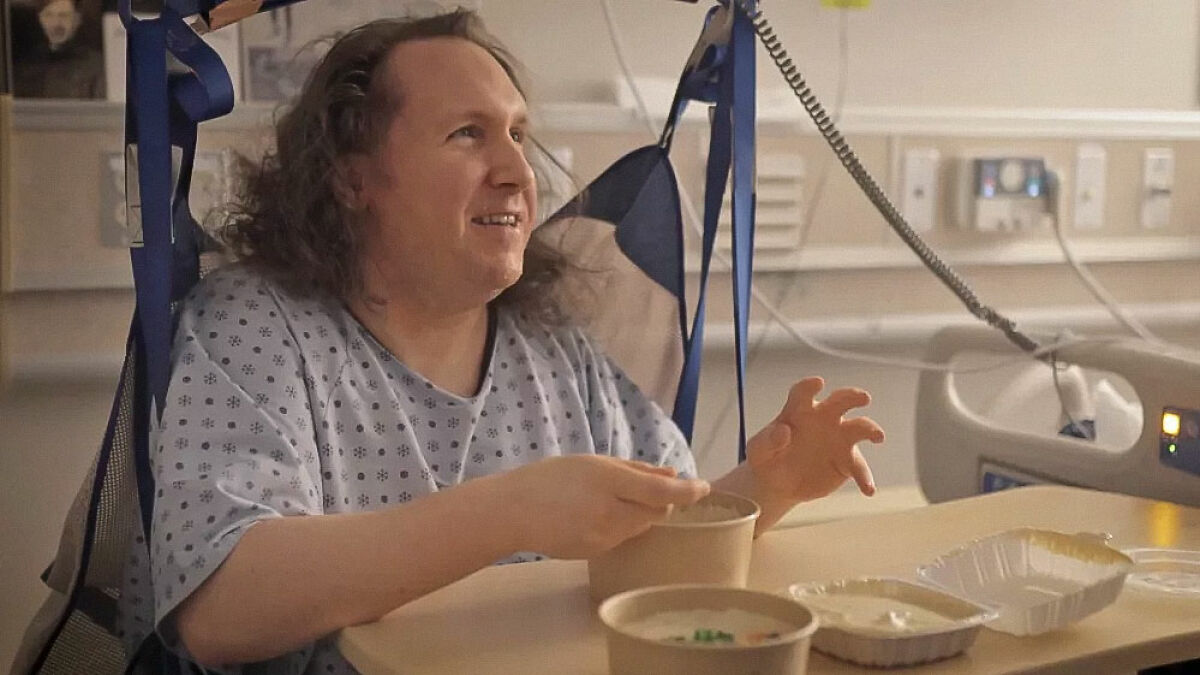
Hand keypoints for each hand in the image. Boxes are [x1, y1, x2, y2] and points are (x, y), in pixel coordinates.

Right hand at [499, 455, 709, 558]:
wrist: (514, 512)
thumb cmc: (552, 479)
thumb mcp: (594, 463)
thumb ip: (636, 469)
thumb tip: (672, 472)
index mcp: (608, 481)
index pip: (661, 491)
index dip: (687, 490)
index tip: (704, 487)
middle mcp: (610, 512)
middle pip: (656, 512)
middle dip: (661, 502)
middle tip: (648, 490)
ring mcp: (603, 537)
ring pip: (640, 527)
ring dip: (639, 514)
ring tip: (612, 501)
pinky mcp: (597, 553)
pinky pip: (622, 539)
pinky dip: (621, 527)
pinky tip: (596, 517)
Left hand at [747, 377, 884, 503]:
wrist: (777, 483)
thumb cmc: (767, 458)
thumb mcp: (758, 451)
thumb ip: (768, 441)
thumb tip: (784, 431)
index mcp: (799, 409)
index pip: (804, 392)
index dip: (809, 386)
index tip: (817, 383)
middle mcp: (824, 418)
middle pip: (842, 400)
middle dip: (853, 396)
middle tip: (863, 398)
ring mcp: (839, 438)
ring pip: (860, 428)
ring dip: (870, 430)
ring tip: (877, 437)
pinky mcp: (847, 461)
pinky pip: (859, 468)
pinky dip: (865, 478)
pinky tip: (868, 489)